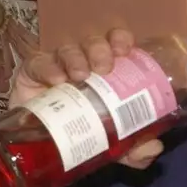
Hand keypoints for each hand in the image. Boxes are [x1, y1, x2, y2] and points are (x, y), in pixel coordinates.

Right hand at [10, 28, 163, 169]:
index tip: (125, 50)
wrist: (40, 146)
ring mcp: (57, 65)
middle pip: (93, 43)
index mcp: (105, 70)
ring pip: (68, 49)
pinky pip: (39, 62)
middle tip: (105, 68)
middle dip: (101, 49)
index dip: (120, 39)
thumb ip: (134, 147)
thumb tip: (155, 147)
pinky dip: (48, 68)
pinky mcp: (32, 73)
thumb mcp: (111, 142)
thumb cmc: (80, 132)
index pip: (114, 43)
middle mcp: (82, 62)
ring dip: (76, 58)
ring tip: (80, 75)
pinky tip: (56, 79)